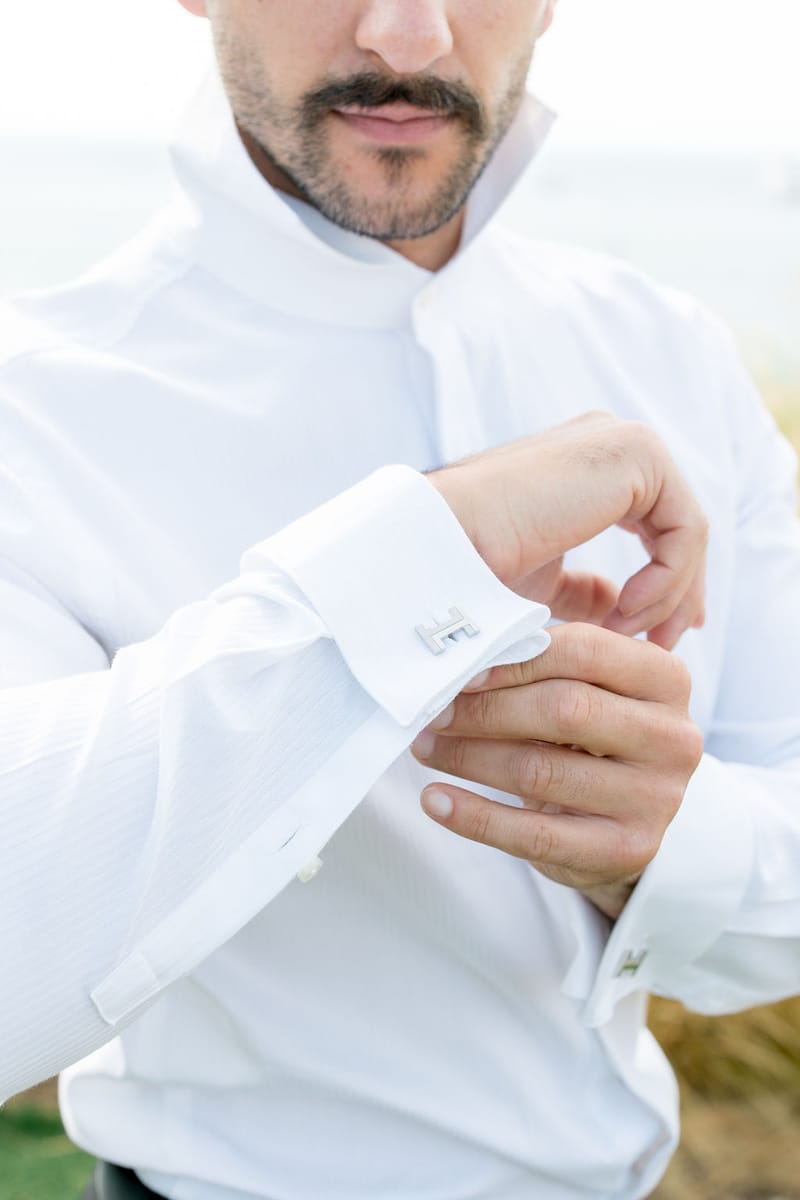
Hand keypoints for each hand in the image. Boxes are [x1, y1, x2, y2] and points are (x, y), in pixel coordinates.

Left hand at [410, 623, 703, 918]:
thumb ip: (546, 665)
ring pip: (541, 770)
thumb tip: (465, 663)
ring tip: (426, 749)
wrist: (623, 820)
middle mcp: (673, 737)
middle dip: (487, 709)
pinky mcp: (626, 849)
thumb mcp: (590, 690)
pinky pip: (534, 834)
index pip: (586, 651)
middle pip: (564, 709)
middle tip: (435, 712)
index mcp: (666, 679)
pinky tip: (437, 800)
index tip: (464, 671)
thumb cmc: (593, 739)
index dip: (517, 658)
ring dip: (468, 757)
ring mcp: (656, 798)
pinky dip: (475, 817)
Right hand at [428, 411, 707, 648]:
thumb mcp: (542, 580)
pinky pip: (684, 529)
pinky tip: (625, 612)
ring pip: (685, 532)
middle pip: (676, 525)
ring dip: (669, 595)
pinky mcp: (637, 454)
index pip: (653, 520)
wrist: (447, 543)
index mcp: (588, 462)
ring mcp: (625, 441)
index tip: (662, 635)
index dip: (668, 581)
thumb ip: (583, 588)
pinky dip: (667, 580)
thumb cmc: (477, 564)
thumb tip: (616, 605)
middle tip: (666, 646)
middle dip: (680, 592)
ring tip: (630, 638)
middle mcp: (610, 440)